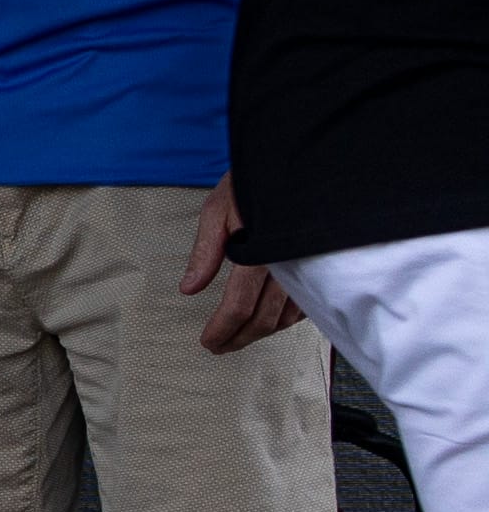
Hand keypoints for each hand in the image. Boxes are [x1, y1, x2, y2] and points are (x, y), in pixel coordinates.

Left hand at [183, 177, 307, 356]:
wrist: (298, 163)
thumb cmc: (254, 182)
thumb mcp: (218, 209)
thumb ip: (205, 252)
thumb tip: (189, 289)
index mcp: (260, 253)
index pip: (240, 306)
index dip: (223, 329)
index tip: (209, 343)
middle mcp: (289, 266)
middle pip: (264, 318)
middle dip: (240, 338)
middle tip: (219, 348)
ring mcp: (310, 269)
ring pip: (287, 316)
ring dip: (262, 332)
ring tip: (240, 338)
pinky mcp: (322, 267)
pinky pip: (307, 304)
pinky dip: (286, 318)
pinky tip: (271, 321)